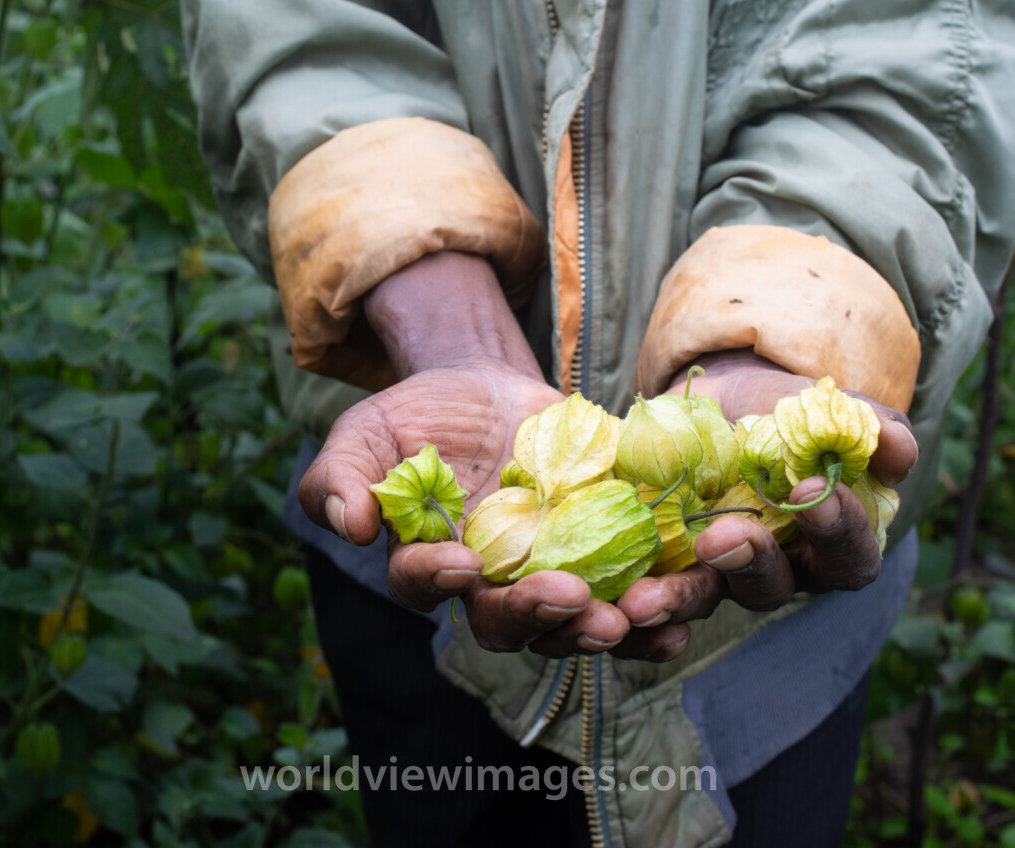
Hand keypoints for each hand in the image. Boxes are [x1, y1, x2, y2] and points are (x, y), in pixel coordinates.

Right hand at [297, 252, 634, 656]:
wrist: (487, 386)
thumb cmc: (418, 415)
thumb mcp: (366, 431)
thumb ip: (340, 475)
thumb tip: (350, 523)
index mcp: (427, 562)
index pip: (425, 586)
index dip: (440, 579)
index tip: (463, 562)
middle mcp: (489, 585)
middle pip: (507, 622)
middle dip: (539, 616)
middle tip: (573, 599)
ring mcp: (548, 572)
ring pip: (571, 622)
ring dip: (602, 629)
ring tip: (629, 620)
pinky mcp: (601, 552)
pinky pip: (626, 596)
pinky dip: (652, 618)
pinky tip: (674, 620)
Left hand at [610, 350, 918, 661]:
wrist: (714, 399)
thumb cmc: (786, 411)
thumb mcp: (826, 409)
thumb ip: (868, 428)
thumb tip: (898, 448)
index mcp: (829, 542)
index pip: (848, 554)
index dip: (834, 531)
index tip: (805, 495)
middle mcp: (775, 571)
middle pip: (769, 588)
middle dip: (747, 564)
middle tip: (721, 538)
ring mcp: (713, 574)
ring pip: (702, 600)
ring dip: (675, 602)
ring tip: (643, 600)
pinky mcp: (660, 563)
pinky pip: (646, 592)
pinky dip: (629, 599)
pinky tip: (605, 596)